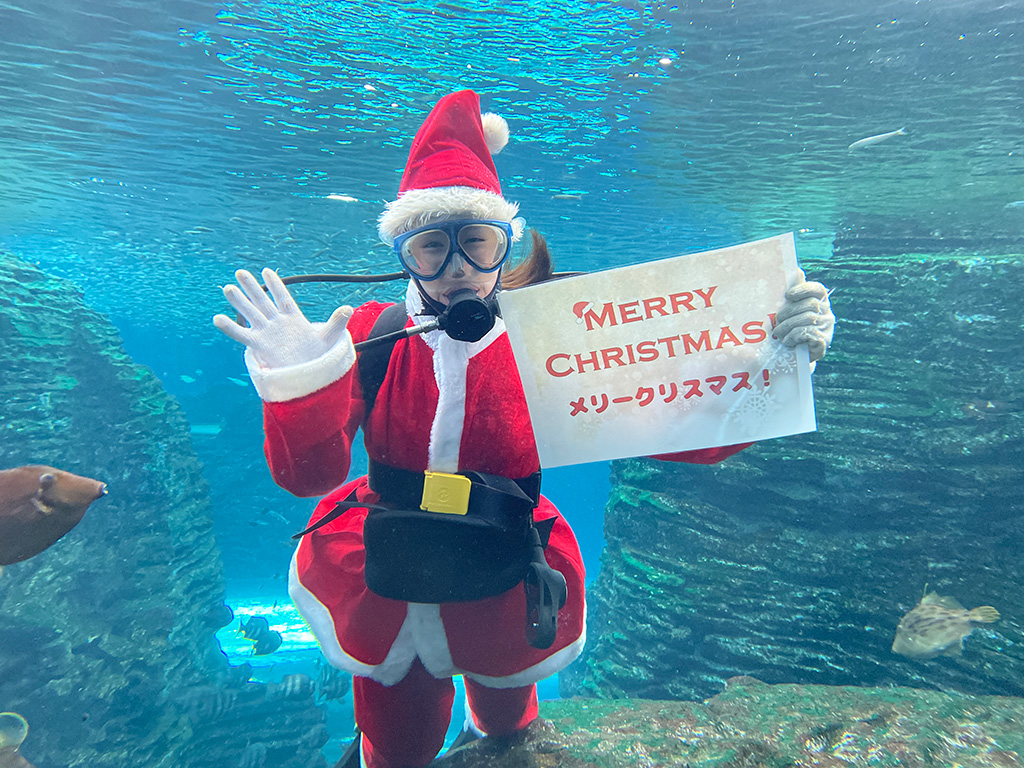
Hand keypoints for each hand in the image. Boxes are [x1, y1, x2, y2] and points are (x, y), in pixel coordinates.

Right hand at [213, 268, 351, 368]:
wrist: (309, 375)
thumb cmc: (318, 356)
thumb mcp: (329, 338)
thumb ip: (336, 322)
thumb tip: (348, 308)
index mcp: (293, 318)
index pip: (283, 298)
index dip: (275, 285)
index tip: (266, 271)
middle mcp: (277, 323)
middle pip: (263, 301)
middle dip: (252, 288)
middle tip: (240, 272)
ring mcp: (267, 333)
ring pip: (251, 314)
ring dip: (240, 302)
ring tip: (228, 288)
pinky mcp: (260, 346)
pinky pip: (242, 335)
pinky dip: (230, 328)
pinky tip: (217, 318)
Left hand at [772, 276, 834, 362]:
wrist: (795, 357)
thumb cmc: (791, 329)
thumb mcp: (791, 311)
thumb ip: (794, 292)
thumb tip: (797, 270)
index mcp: (820, 302)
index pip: (817, 289)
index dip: (803, 289)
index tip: (788, 295)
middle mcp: (827, 313)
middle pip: (810, 305)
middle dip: (789, 312)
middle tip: (776, 321)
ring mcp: (827, 328)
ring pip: (808, 319)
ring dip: (788, 326)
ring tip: (778, 333)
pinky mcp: (823, 342)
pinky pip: (808, 333)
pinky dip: (794, 336)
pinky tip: (787, 340)